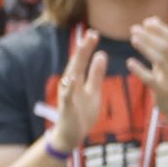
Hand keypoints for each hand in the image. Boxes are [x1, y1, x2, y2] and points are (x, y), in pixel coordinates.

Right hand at [47, 27, 104, 153]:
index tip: (95, 33)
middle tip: (92, 34)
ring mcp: (67, 94)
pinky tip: (73, 77)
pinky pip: (67, 95)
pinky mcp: (66, 106)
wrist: (72, 134)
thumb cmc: (83, 112)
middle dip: (84, 48)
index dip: (89, 47)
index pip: (83, 60)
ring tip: (82, 47)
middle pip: (77, 63)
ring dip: (76, 61)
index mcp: (77, 79)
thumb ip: (96, 74)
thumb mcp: (93, 91)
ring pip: (71, 74)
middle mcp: (70, 83)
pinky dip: (70, 86)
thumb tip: (101, 55)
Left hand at [129, 18, 167, 128]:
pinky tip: (130, 62)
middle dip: (149, 35)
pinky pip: (150, 79)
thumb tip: (152, 19)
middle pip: (165, 46)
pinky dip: (140, 70)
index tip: (145, 22)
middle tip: (133, 29)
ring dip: (146, 47)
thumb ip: (164, 40)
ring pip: (160, 59)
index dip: (159, 28)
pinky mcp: (163, 90)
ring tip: (133, 39)